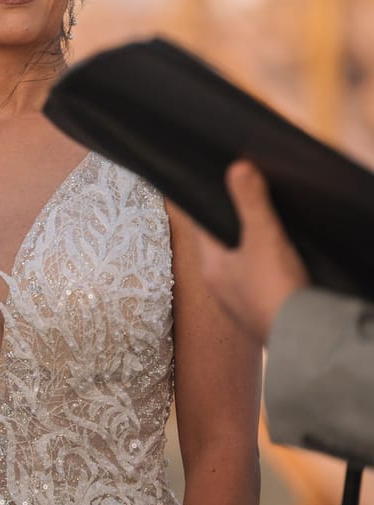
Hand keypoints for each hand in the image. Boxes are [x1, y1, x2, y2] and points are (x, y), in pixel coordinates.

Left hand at [195, 160, 308, 342]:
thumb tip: (237, 167)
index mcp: (210, 269)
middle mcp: (219, 288)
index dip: (210, 205)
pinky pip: (259, 282)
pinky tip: (280, 259)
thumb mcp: (262, 237)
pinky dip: (265, 268)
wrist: (303, 338)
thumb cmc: (275, 290)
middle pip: (221, 245)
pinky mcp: (262, 312)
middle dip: (232, 224)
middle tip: (243, 198)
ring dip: (249, 247)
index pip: (202, 228)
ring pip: (240, 265)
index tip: (215, 184)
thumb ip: (250, 201)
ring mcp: (240, 302)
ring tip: (262, 224)